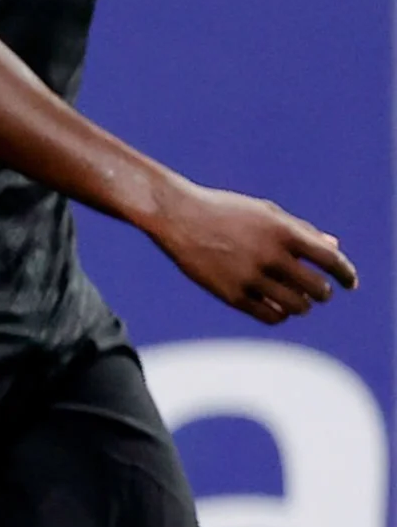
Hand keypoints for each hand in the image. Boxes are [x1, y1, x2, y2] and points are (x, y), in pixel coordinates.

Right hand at [148, 182, 356, 324]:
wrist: (176, 215)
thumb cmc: (225, 210)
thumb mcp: (265, 212)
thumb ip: (302, 230)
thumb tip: (335, 248)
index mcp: (282, 231)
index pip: (330, 260)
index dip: (346, 274)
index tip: (349, 282)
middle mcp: (269, 255)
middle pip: (317, 289)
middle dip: (322, 293)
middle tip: (317, 292)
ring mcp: (250, 276)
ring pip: (296, 307)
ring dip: (302, 306)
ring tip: (296, 300)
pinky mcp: (231, 294)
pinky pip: (271, 316)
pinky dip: (280, 314)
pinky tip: (275, 307)